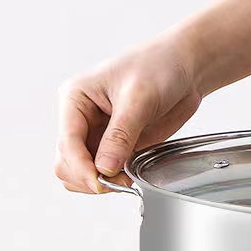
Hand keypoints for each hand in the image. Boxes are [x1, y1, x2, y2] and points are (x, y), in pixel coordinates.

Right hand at [55, 35, 201, 193]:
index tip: (102, 182)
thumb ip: (121, 136)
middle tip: (119, 180)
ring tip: (128, 176)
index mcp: (75, 99)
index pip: (67, 143)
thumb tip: (104, 168)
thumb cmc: (158, 68)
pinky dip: (115, 182)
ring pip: (82, 174)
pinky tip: (131, 174)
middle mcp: (81, 119)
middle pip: (67, 164)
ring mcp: (98, 136)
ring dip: (101, 183)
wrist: (183, 69)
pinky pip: (105, 175)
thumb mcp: (138, 99)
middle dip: (89, 178)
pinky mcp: (117, 148)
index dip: (82, 168)